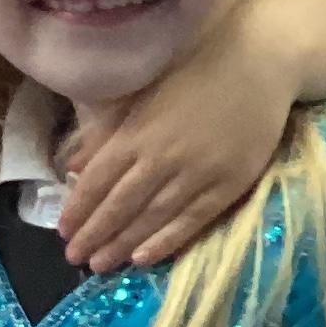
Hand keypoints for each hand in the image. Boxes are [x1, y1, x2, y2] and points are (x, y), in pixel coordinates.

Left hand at [57, 28, 291, 271]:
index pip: (98, 180)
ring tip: (100, 265)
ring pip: (152, 218)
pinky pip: (192, 220)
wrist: (262, 61)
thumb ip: (107, 130)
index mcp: (138, 131)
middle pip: (121, 205)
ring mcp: (198, 173)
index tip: (63, 230)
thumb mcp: (143, 92)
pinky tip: (143, 259)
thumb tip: (72, 166)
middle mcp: (163, 157)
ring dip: (123, 244)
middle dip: (95, 234)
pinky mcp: (229, 184)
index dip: (79, 209)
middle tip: (74, 257)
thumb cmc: (196, 69)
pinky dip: (166, 241)